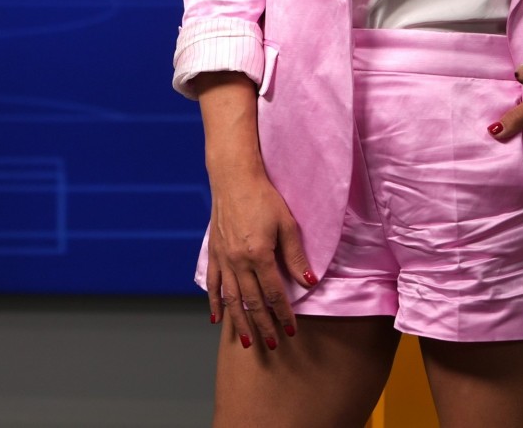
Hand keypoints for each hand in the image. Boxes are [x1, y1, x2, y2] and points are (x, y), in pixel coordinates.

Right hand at [205, 163, 312, 352]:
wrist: (233, 178)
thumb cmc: (264, 197)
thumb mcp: (286, 224)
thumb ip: (296, 256)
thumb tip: (309, 282)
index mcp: (259, 255)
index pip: (274, 293)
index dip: (283, 313)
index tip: (291, 330)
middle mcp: (238, 261)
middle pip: (252, 301)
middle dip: (263, 325)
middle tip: (271, 344)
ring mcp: (223, 258)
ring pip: (231, 298)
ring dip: (239, 321)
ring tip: (246, 341)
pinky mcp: (213, 252)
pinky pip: (213, 283)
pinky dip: (214, 302)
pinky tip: (217, 318)